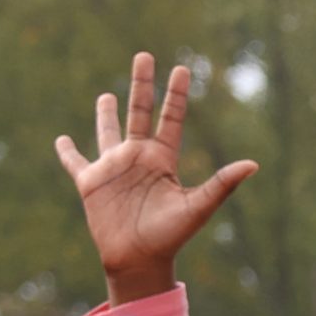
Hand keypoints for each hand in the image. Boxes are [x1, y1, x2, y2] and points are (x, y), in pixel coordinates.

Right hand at [55, 53, 258, 303]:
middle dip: (142, 84)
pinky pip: (76, 162)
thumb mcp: (197, 207)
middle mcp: (138, 158)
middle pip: (140, 111)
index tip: (182, 68)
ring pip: (108, 132)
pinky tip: (61, 140)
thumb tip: (254, 164)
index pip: (170, 118)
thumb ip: (222, 184)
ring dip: (106, 114)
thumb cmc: (170, 237)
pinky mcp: (91, 183)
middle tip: (144, 55)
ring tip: (106, 95)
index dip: (176, 95)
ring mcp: (114, 168)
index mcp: (162, 159)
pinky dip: (67, 151)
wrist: (139, 261)